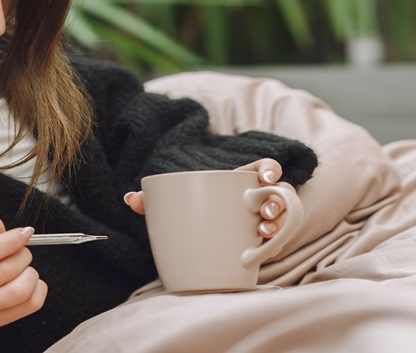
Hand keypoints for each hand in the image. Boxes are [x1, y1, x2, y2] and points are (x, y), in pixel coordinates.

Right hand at [0, 211, 47, 331]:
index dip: (9, 240)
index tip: (24, 232)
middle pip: (5, 271)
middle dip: (22, 253)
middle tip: (20, 248)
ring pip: (20, 290)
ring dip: (30, 272)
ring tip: (22, 266)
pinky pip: (30, 305)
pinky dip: (38, 288)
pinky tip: (28, 281)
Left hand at [124, 159, 293, 240]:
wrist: (197, 245)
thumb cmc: (190, 215)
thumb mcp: (175, 205)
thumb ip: (154, 202)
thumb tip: (130, 198)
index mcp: (240, 181)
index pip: (264, 166)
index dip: (270, 168)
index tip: (264, 176)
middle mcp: (258, 198)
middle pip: (280, 192)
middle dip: (278, 201)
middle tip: (266, 213)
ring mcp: (265, 220)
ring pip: (285, 216)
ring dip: (281, 222)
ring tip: (265, 231)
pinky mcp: (266, 242)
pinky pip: (280, 240)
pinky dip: (276, 244)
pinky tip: (268, 249)